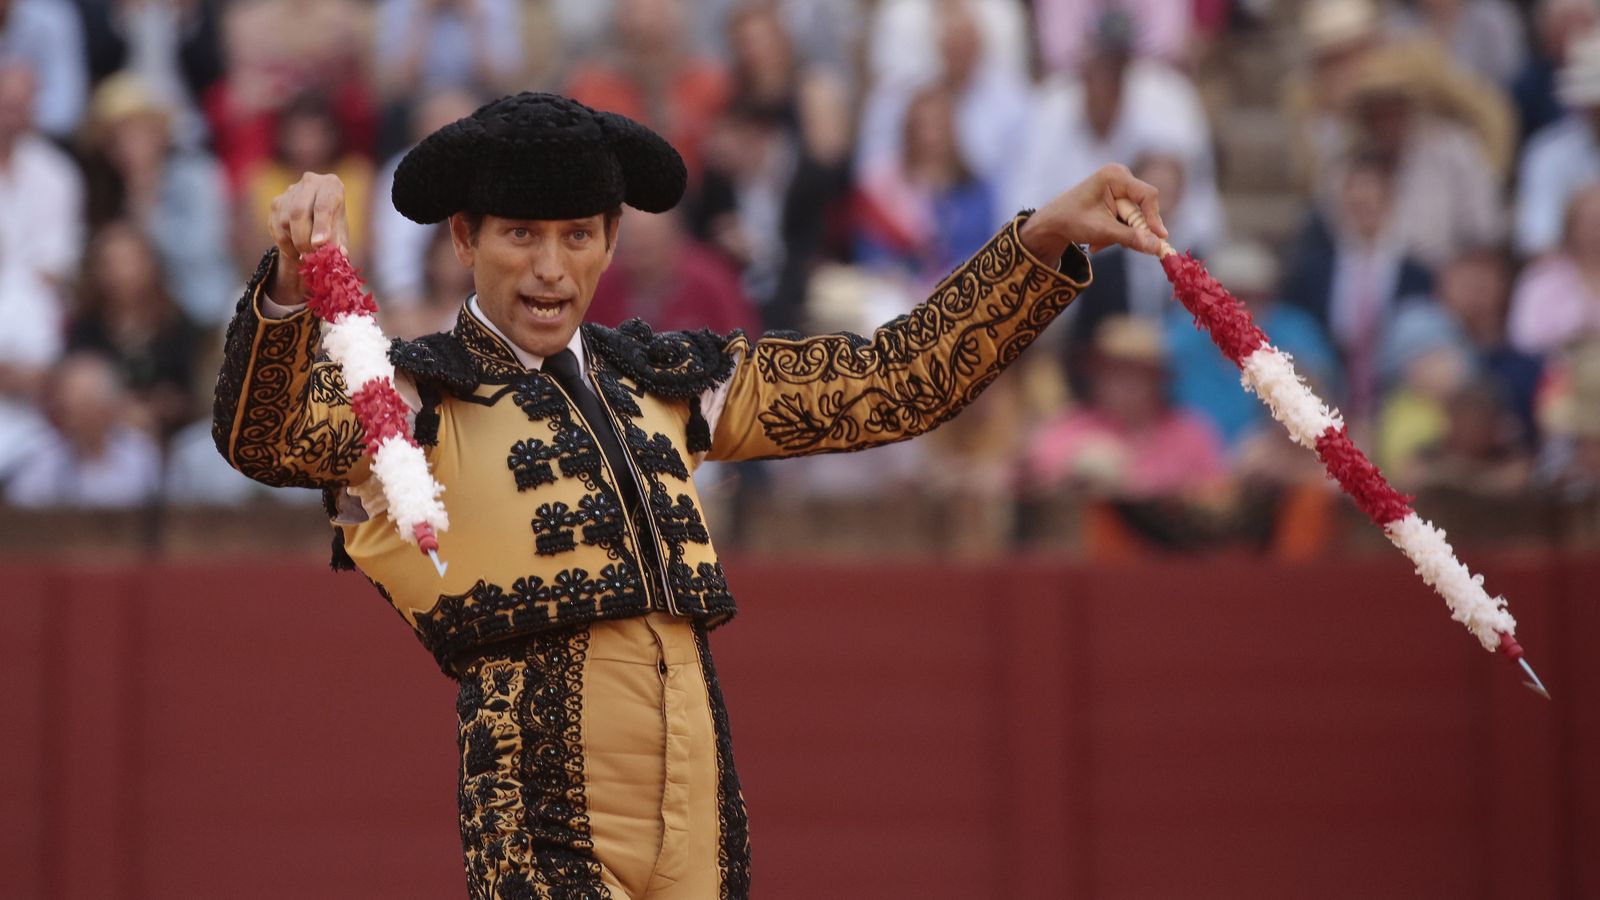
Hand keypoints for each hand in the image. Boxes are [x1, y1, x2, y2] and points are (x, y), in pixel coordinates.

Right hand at [266, 172, 349, 304]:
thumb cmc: (333, 224)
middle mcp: (309, 182)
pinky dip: (284, 244)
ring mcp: (290, 191)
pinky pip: (275, 227)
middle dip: (303, 238)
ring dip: (294, 243)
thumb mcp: (340, 232)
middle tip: (309, 256)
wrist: (317, 215)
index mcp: (331, 185)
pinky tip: (294, 251)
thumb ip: (339, 242)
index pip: (324, 204)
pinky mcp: (276, 202)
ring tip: (305, 255)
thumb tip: (340, 255)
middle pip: (299, 211)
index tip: (319, 244)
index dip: (321, 225)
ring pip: (285, 221)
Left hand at [1019, 163, 1167, 260]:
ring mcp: (1119, 187)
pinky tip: (1098, 241)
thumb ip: (1131, 238)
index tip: (1159, 238)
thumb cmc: (1071, 221)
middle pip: (1142, 208)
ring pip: (1134, 218)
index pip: (1147, 195)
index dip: (1154, 217)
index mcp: (1115, 176)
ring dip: (1120, 235)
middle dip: (1130, 230)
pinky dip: (1115, 232)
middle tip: (1121, 246)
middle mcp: (1120, 177)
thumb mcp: (1102, 231)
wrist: (1051, 223)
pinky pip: (1126, 219)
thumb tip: (1157, 247)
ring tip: (1097, 244)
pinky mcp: (1117, 199)